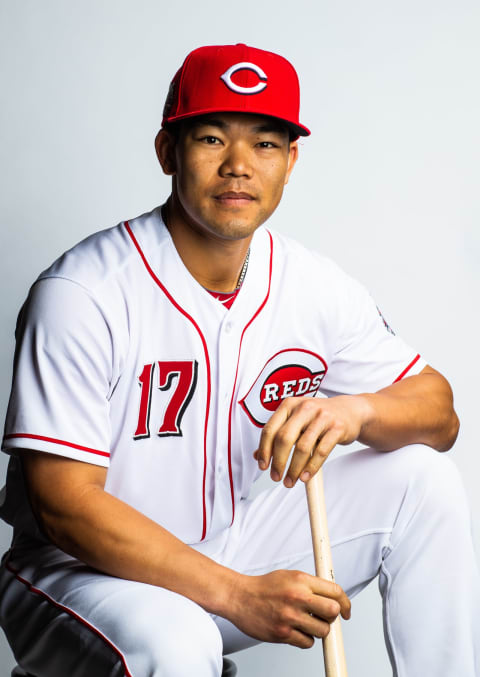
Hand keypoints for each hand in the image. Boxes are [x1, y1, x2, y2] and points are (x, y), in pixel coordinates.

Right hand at [229, 569, 350, 647]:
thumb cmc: (264, 587)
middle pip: (333, 611)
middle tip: (325, 617)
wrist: (239, 597)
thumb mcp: (289, 576)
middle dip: (333, 617)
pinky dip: (305, 639)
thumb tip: (333, 596)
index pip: (335, 591)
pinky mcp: (283, 633)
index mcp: (301, 580)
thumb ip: (310, 585)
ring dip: (318, 630)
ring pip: (322, 630)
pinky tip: (295, 630)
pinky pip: (307, 643)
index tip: (346, 610)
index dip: (345, 602)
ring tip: (306, 623)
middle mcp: (297, 597)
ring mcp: (290, 616)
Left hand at [254, 394, 370, 486]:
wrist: (350, 411)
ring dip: (294, 469)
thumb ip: (278, 435)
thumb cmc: (318, 418)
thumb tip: (257, 455)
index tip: (263, 466)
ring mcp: (322, 417)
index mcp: (289, 405)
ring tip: (290, 480)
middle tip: (276, 477)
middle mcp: (304, 408)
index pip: (270, 429)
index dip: (264, 450)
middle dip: (278, 462)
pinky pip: (321, 452)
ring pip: (302, 448)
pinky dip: (311, 468)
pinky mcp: (337, 428)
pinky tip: (305, 477)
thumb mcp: (296, 420)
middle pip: (284, 438)